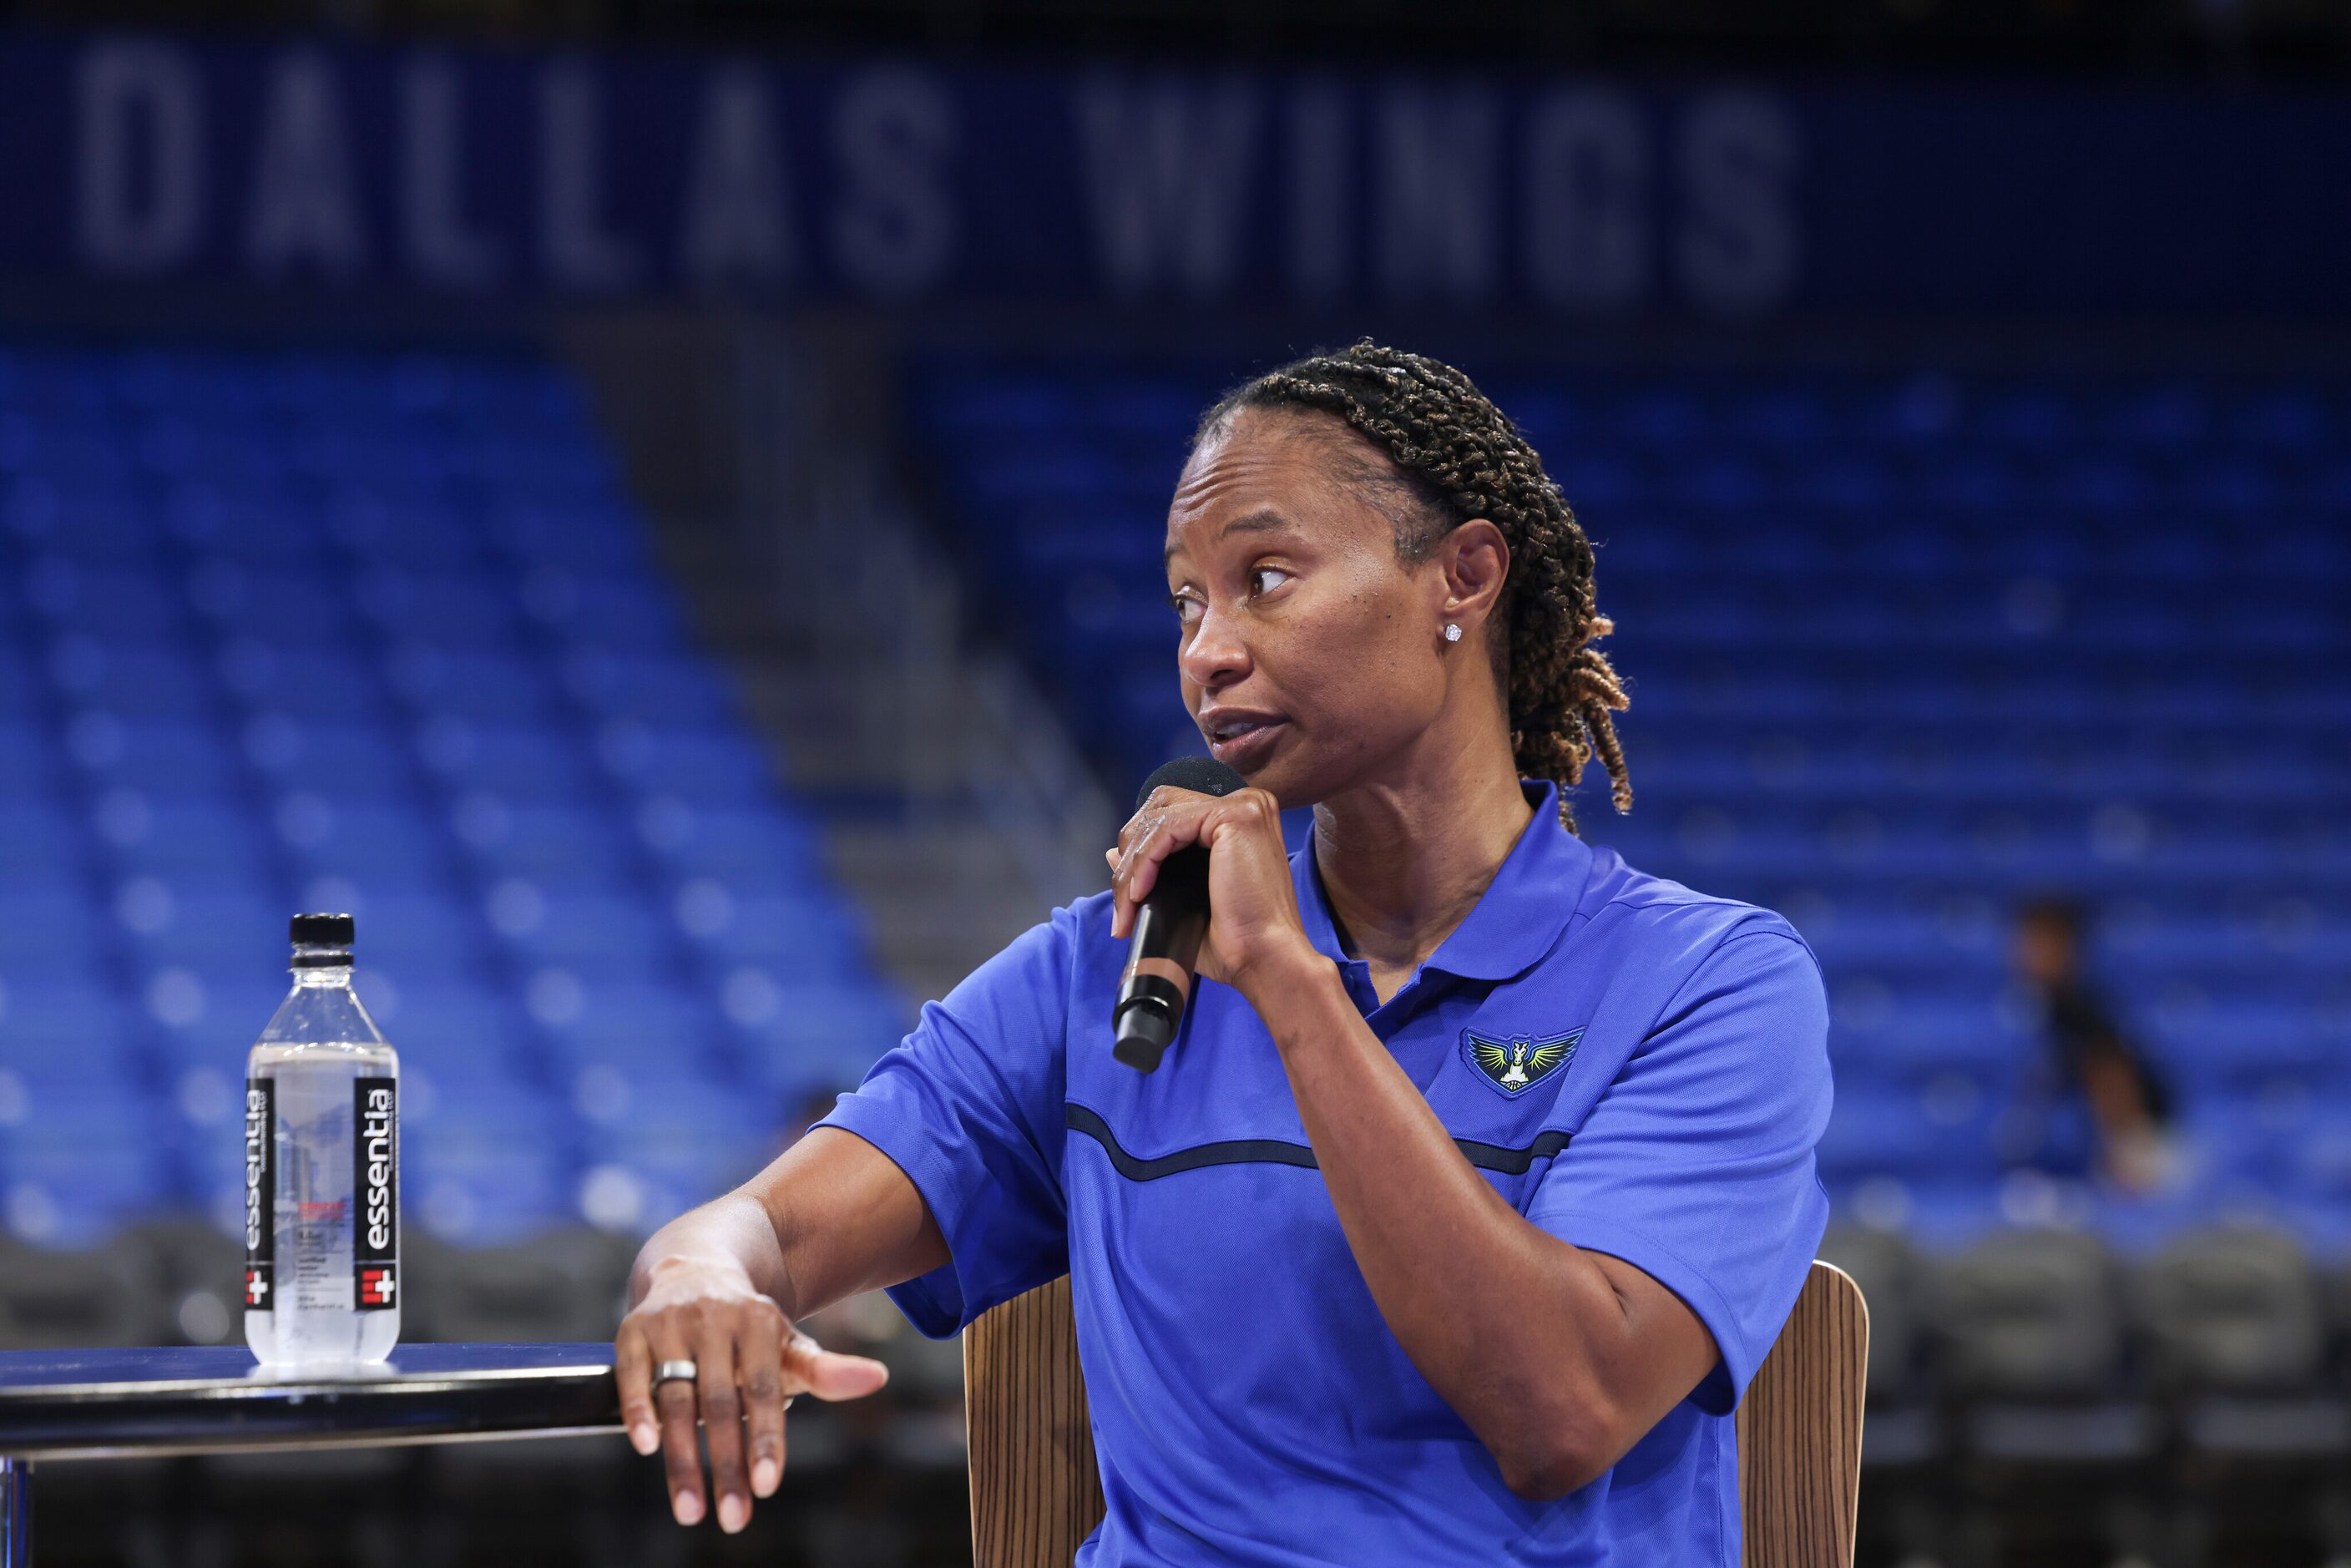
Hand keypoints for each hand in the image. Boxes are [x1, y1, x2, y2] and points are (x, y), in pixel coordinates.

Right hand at [615, 1258, 889, 1532]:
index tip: (768, 1487)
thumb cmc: (748, 1330)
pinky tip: (647, 1447)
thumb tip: (878, 1378)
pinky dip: (638, 1410)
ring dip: (681, 1459)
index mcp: (760, 1321)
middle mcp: (715, 1318)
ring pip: (675, 1397)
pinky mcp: (634, 1329)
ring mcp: (672, 1322)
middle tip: (732, 1519)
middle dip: (725, 1464)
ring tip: (690, 1511)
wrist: (694, 1268)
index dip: (766, 1437)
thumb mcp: (787, 1345)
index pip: (765, 1388)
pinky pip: (633, 1375)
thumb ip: (825, 1370)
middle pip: (720, 1401)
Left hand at [1105, 783, 1315, 999]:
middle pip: (1161, 806)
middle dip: (1132, 852)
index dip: (1140, 849)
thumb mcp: (1184, 900)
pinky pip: (1167, 827)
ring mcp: (1243, 805)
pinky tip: (1140, 894)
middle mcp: (1245, 804)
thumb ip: (1153, 872)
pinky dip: (1145, 861)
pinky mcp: (1236, 816)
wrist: (1265, 960)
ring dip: (1133, 865)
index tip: (1125, 897)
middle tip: (1122, 903)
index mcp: (1238, 819)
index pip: (1170, 812)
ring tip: (1127, 906)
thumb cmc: (1236, 941)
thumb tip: (1113, 853)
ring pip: (1159, 818)